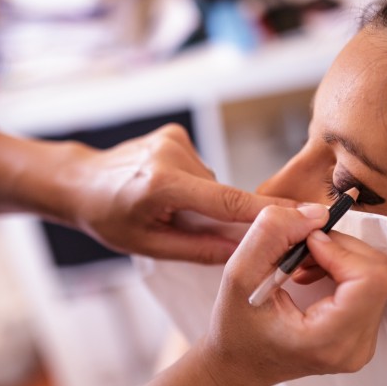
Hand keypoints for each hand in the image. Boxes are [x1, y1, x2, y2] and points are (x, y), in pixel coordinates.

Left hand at [67, 124, 295, 262]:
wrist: (80, 182)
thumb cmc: (108, 218)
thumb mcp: (148, 245)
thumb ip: (199, 249)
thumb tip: (242, 252)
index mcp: (161, 185)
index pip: (227, 202)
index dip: (268, 213)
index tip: (306, 215)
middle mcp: (170, 155)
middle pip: (220, 193)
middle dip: (217, 216)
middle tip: (187, 227)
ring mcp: (173, 140)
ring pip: (210, 181)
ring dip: (201, 200)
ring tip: (166, 208)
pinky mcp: (173, 133)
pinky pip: (199, 167)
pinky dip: (192, 184)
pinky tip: (165, 190)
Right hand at [201, 204, 386, 385]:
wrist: (239, 366)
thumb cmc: (234, 328)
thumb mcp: (238, 275)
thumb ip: (271, 234)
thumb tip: (318, 213)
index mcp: (327, 341)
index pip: (370, 280)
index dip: (341, 248)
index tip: (305, 243)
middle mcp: (355, 348)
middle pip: (378, 273)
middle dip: (340, 247)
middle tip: (300, 247)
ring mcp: (364, 345)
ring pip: (377, 276)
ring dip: (341, 255)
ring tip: (302, 261)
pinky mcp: (364, 335)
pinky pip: (370, 286)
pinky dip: (344, 267)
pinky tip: (312, 272)